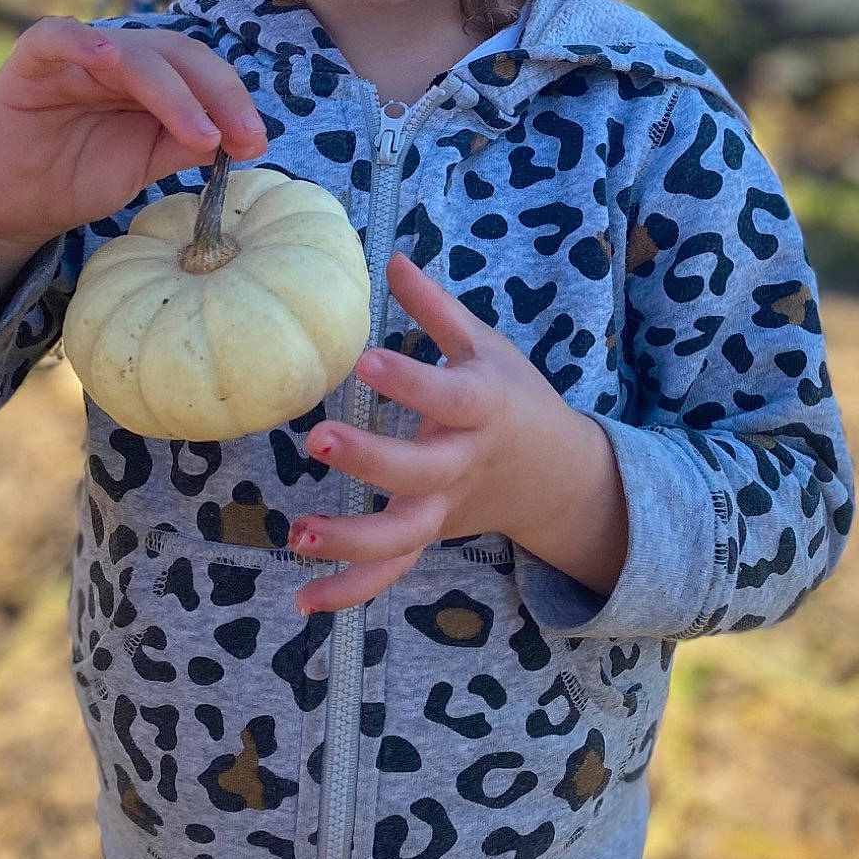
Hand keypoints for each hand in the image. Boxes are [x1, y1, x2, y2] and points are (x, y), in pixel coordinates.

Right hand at [0, 21, 267, 341]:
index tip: (256, 144)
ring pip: (133, 52)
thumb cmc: (76, 179)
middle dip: (217, 94)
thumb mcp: (143, 166)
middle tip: (239, 138)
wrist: (9, 207)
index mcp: (151, 78)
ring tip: (199, 130)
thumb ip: (184, 144)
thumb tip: (240, 137)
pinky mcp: (31, 61)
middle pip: (178, 55)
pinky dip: (81, 40)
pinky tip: (107, 56)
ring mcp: (76, 55)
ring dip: (172, 90)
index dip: (233, 101)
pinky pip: (55, 37)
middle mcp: (119, 58)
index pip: (201, 72)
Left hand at [289, 251, 628, 613]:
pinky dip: (351, 591)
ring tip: (300, 534)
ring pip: (403, 538)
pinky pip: (391, 572)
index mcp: (481, 409)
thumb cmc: (514, 398)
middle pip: (420, 473)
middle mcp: (462, 465)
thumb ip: (435, 307)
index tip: (367, 360)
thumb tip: (389, 257)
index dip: (410, 382)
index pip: (447, 396)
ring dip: (352, 544)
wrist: (559, 476)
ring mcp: (445, 509)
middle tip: (319, 441)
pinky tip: (304, 601)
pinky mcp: (429, 536)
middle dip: (371, 461)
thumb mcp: (484, 345)